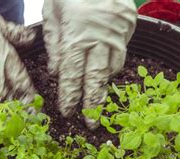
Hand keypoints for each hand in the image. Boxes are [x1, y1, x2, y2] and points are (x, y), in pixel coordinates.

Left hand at [42, 0, 136, 127]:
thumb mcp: (51, 13)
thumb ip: (54, 44)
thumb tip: (55, 72)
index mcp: (76, 35)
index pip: (71, 75)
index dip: (69, 96)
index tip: (68, 112)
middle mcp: (98, 38)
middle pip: (95, 79)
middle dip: (93, 103)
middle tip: (92, 124)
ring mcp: (117, 32)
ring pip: (113, 67)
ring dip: (104, 86)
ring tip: (99, 102)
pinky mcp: (128, 25)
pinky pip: (121, 52)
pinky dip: (113, 64)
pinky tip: (106, 71)